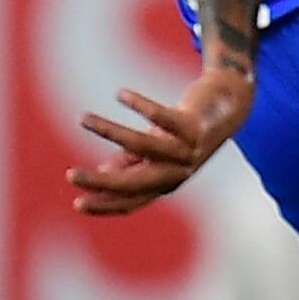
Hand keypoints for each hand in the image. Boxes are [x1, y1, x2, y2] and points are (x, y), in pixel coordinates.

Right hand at [68, 65, 253, 216]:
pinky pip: (161, 116)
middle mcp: (177, 171)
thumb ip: (131, 162)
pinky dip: (139, 104)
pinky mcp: (193, 125)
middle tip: (70, 175)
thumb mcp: (156, 151)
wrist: (228, 107)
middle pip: (135, 183)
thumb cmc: (184, 131)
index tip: (76, 203)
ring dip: (108, 131)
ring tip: (82, 117)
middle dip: (101, 182)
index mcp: (166, 182)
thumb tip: (103, 174)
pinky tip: (120, 94)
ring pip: (141, 145)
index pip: (132, 202)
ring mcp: (187, 149)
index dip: (105, 205)